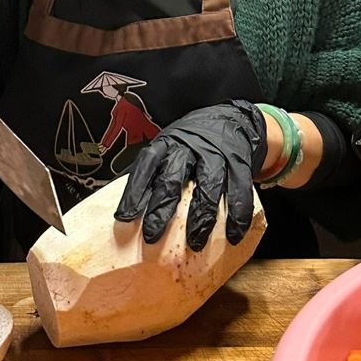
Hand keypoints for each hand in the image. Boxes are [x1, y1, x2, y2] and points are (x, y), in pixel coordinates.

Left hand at [114, 100, 267, 250]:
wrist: (231, 119)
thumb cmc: (192, 142)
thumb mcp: (168, 147)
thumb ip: (151, 173)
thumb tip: (121, 206)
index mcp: (166, 145)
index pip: (146, 166)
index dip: (134, 191)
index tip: (124, 217)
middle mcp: (189, 148)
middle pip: (173, 178)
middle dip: (161, 209)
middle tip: (152, 235)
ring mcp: (216, 155)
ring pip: (208, 185)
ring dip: (201, 217)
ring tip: (194, 242)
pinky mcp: (239, 164)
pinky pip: (239, 190)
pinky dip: (237, 215)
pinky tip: (233, 235)